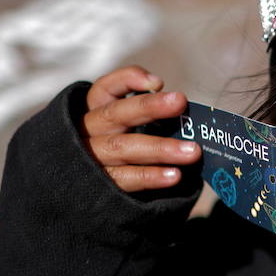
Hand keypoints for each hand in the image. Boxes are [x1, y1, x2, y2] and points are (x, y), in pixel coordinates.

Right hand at [81, 66, 199, 192]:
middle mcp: (89, 131)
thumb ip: (147, 117)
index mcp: (95, 111)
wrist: (83, 194)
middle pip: (115, 114)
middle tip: (180, 102)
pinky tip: (174, 175)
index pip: (106, 88)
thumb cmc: (119, 150)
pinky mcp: (99, 186)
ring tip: (192, 151)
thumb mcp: (126, 127)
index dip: (127, 80)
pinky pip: (124, 178)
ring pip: (122, 147)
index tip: (157, 82)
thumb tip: (182, 112)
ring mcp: (91, 158)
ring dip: (159, 148)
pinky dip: (150, 176)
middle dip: (149, 107)